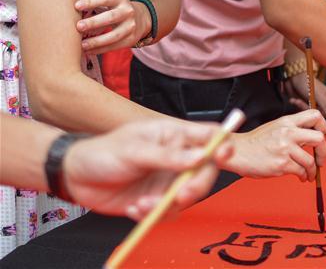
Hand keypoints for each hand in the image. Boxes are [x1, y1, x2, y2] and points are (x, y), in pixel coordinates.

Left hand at [63, 119, 232, 220]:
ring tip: (142, 204)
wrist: (75, 178)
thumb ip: (168, 156)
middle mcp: (176, 158)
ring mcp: (167, 180)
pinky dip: (152, 215)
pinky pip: (169, 213)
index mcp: (173, 136)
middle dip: (196, 185)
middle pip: (205, 171)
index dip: (222, 144)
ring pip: (188, 197)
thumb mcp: (134, 150)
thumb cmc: (102, 153)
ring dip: (167, 205)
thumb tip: (201, 156)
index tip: (224, 154)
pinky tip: (133, 208)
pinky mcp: (157, 200)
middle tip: (180, 195)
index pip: (209, 137)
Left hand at [75, 0, 148, 53]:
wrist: (141, 18)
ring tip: (82, 45)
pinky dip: (101, 50)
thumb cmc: (116, 7)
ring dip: (97, 41)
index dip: (91, 2)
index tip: (76, 6)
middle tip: (78, 26)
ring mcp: (131, 26)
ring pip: (114, 35)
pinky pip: (115, 46)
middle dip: (94, 22)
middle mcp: (128, 11)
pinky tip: (88, 51)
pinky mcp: (131, 39)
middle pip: (111, 17)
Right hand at [225, 110, 325, 178]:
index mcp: (288, 121)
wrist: (238, 151)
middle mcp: (288, 133)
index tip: (322, 136)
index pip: (315, 116)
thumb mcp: (276, 126)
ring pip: (310, 160)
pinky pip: (301, 171)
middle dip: (324, 151)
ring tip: (309, 173)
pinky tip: (301, 176)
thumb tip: (311, 137)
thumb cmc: (256, 141)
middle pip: (319, 138)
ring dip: (313, 170)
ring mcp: (285, 149)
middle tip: (321, 159)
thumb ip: (293, 129)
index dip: (323, 126)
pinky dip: (303, 176)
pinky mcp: (281, 164)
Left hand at [284, 76, 325, 119]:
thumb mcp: (318, 95)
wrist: (294, 77)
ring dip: (302, 107)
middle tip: (300, 102)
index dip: (317, 111)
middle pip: (319, 116)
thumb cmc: (307, 83)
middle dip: (308, 109)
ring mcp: (318, 105)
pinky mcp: (310, 106)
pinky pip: (305, 112)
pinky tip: (296, 100)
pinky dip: (299, 106)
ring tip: (297, 100)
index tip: (310, 104)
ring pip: (311, 115)